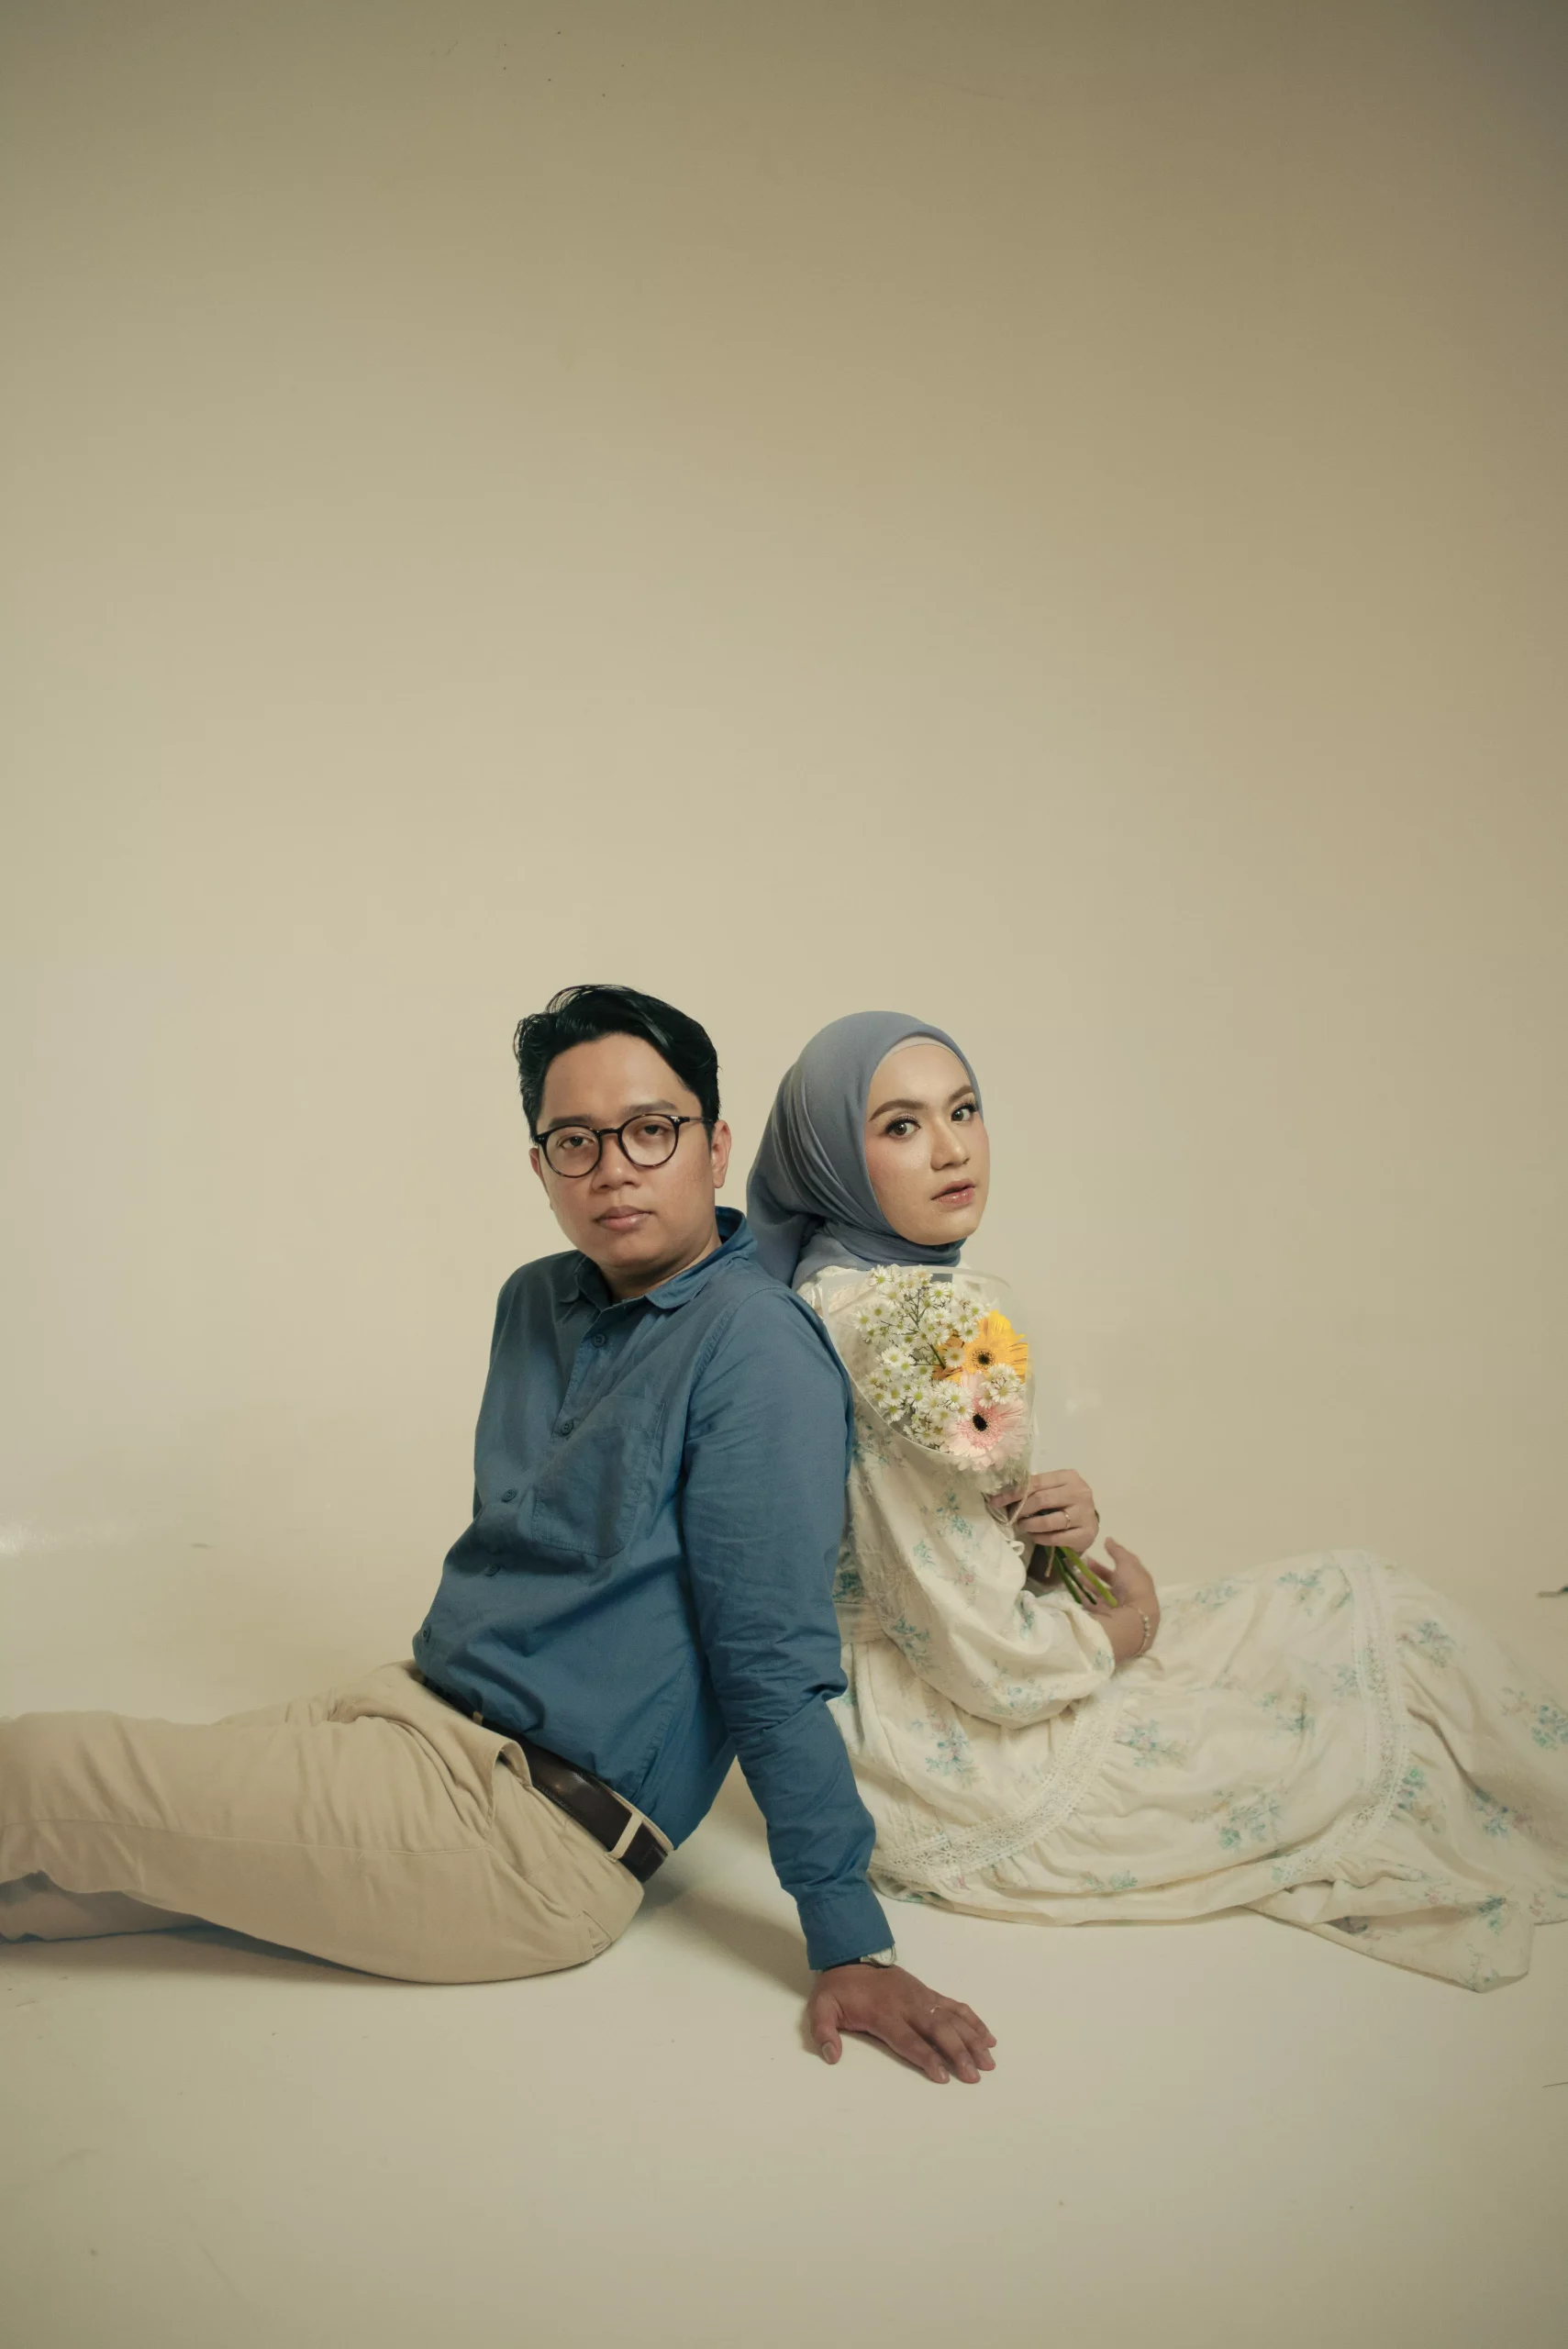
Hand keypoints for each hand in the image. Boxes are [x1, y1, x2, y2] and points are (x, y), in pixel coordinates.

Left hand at [808, 1963, 996, 2084]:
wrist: (851, 1954)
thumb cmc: (838, 1989)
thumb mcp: (821, 2008)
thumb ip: (824, 2032)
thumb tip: (832, 2056)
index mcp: (884, 2013)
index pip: (909, 2039)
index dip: (926, 2057)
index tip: (943, 2075)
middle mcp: (908, 2005)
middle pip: (938, 2030)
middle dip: (958, 2053)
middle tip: (974, 2075)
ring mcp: (922, 1997)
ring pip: (952, 2018)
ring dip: (972, 2039)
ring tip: (988, 2061)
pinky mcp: (928, 1992)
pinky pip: (954, 2005)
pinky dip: (973, 2020)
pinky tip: (987, 2037)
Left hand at [987, 1469, 1099, 1557]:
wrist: (1088, 1524)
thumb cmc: (1065, 1503)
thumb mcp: (1053, 1490)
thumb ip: (1035, 1489)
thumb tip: (1003, 1495)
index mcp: (1069, 1477)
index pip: (1036, 1482)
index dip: (1013, 1493)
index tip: (995, 1501)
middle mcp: (1080, 1493)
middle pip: (1041, 1500)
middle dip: (1021, 1509)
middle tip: (1010, 1517)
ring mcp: (1085, 1514)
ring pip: (1048, 1521)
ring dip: (1029, 1525)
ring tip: (1021, 1526)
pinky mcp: (1086, 1534)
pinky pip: (1056, 1537)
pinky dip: (1040, 1538)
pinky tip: (1034, 1536)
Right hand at [1078, 1538, 1160, 1662]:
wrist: (1133, 1617)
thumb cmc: (1133, 1586)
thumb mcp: (1127, 1563)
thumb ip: (1117, 1551)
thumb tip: (1108, 1539)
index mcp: (1137, 1580)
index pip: (1125, 1567)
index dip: (1112, 1558)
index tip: (1099, 1550)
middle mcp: (1129, 1594)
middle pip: (1111, 1581)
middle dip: (1097, 1572)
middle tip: (1082, 1563)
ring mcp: (1118, 1607)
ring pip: (1101, 1593)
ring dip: (1088, 1584)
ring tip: (1075, 1576)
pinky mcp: (1107, 1617)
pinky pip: (1093, 1605)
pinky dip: (1084, 1597)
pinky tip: (1075, 1590)